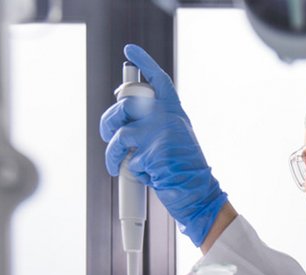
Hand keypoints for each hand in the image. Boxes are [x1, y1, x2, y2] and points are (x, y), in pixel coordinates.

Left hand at [100, 44, 226, 246]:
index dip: (144, 62)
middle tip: (107, 133)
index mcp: (174, 111)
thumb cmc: (183, 168)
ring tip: (114, 163)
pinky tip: (146, 176)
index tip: (130, 51)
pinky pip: (128, 160)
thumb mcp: (174, 138)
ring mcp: (159, 134)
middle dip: (108, 121)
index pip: (158, 79)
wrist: (198, 193)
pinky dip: (131, 172)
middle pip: (124, 106)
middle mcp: (167, 117)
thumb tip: (124, 122)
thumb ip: (154, 125)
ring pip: (119, 134)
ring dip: (111, 153)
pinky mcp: (151, 154)